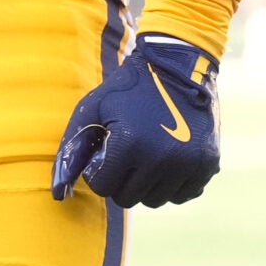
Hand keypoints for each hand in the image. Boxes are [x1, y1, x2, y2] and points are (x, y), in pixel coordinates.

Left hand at [51, 35, 219, 207]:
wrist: (177, 66)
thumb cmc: (127, 89)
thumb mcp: (93, 109)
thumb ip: (71, 149)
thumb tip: (57, 193)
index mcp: (130, 143)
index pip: (103, 187)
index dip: (98, 170)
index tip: (106, 152)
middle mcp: (162, 158)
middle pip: (129, 198)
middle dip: (121, 179)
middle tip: (125, 155)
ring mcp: (189, 163)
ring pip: (156, 200)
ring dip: (146, 184)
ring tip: (146, 154)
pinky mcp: (208, 165)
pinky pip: (184, 195)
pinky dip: (173, 184)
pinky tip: (168, 159)